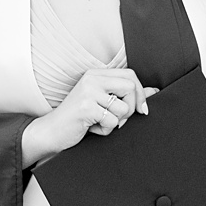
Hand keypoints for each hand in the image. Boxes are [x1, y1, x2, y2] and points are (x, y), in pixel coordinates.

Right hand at [25, 68, 154, 163]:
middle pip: (131, 87)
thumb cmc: (78, 117)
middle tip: (121, 119)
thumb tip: (154, 91)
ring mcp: (88, 92)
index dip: (141, 93)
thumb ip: (126, 95)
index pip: (130, 75)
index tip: (141, 109)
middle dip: (132, 107)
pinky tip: (92, 128)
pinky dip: (106, 130)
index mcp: (96, 74)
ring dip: (116, 122)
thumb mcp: (102, 102)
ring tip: (99, 122)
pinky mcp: (86, 108)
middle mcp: (91, 79)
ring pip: (124, 108)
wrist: (51, 131)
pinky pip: (112, 121)